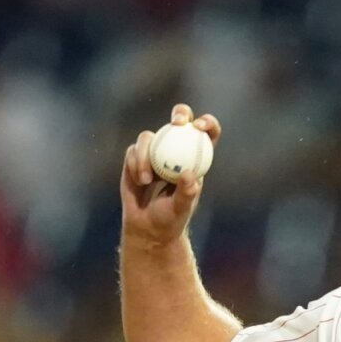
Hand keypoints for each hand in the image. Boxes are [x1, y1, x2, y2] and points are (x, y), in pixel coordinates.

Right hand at [120, 104, 220, 248]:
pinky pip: (133, 151)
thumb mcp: (181, 208)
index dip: (208, 124)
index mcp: (195, 159)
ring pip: (149, 137)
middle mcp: (175, 150)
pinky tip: (139, 181)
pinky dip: (135, 164)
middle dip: (180, 113)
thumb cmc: (170, 219)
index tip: (200, 126)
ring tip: (146, 180)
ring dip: (145, 155)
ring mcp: (154, 152)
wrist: (147, 227)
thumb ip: (186, 192)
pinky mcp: (135, 157)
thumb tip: (189, 175)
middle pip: (180, 121)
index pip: (207, 135)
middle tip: (177, 122)